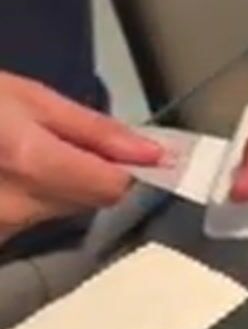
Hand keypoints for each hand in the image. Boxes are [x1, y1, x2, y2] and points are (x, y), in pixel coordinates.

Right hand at [0, 72, 161, 242]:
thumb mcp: (27, 98)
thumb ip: (93, 131)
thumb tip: (151, 153)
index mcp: (30, 162)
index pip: (113, 189)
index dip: (132, 171)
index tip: (139, 157)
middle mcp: (16, 208)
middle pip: (91, 203)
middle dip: (92, 174)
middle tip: (67, 144)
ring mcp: (2, 230)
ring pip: (64, 213)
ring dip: (62, 186)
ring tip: (26, 154)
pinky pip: (35, 221)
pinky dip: (35, 198)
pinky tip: (11, 174)